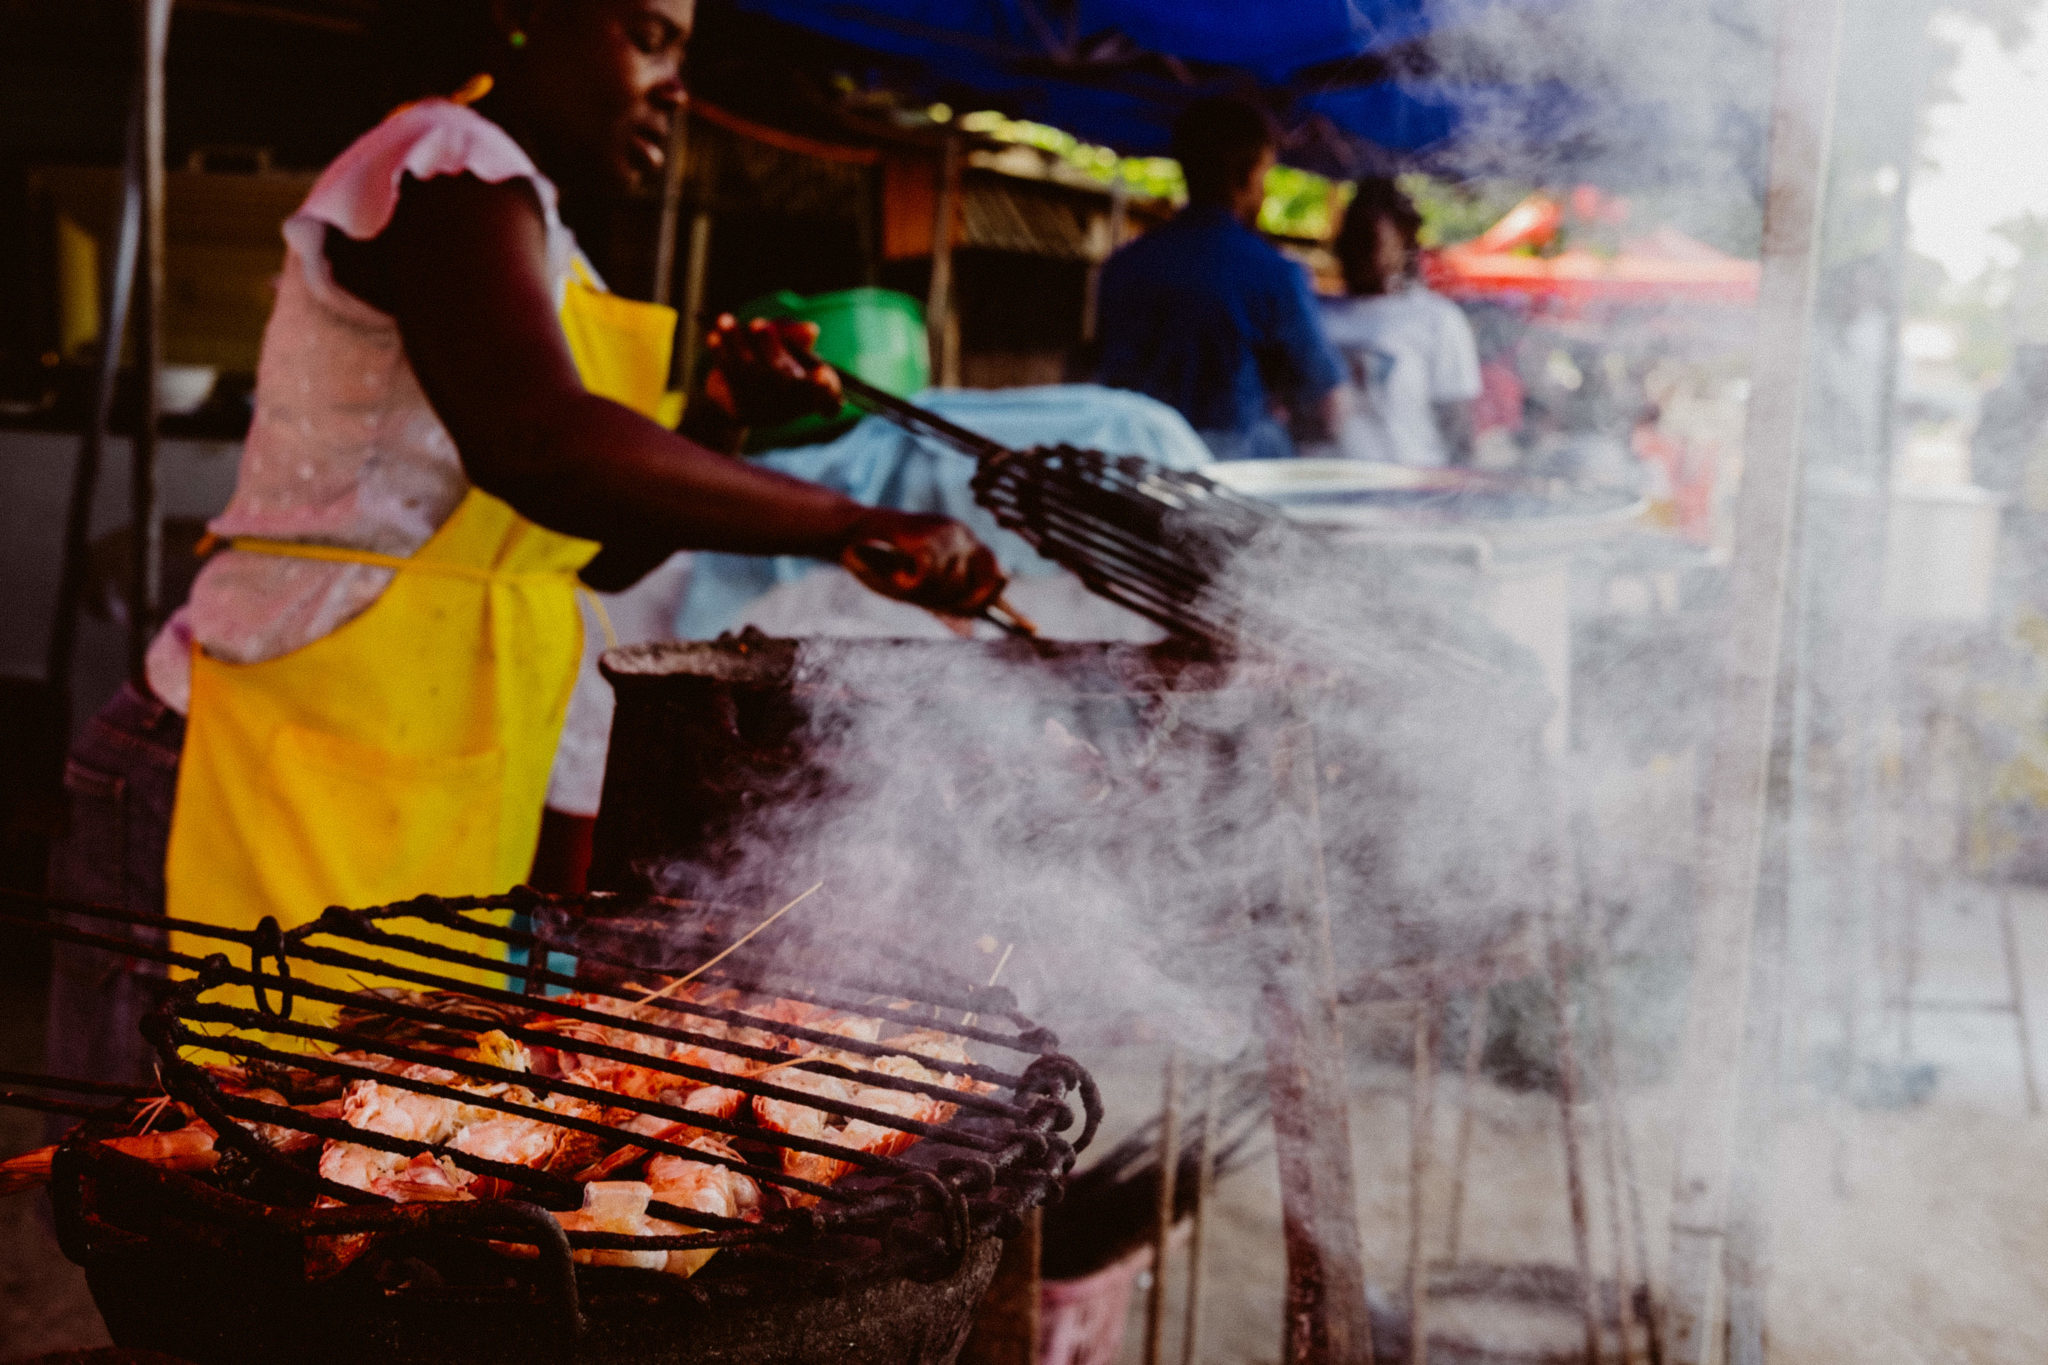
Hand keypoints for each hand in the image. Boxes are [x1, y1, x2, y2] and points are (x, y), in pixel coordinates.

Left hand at [701, 316, 843, 429]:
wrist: (733, 401)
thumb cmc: (771, 365)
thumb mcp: (789, 349)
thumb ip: (798, 337)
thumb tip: (811, 330)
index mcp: (813, 394)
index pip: (828, 398)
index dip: (827, 388)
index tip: (823, 375)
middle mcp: (792, 406)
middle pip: (784, 378)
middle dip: (769, 346)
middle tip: (758, 322)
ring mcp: (766, 411)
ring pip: (752, 373)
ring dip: (737, 343)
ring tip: (725, 319)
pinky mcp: (741, 409)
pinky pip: (731, 377)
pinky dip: (721, 354)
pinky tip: (713, 336)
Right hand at [839, 509, 1005, 616]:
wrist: (848, 535)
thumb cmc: (883, 562)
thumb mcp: (918, 588)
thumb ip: (945, 605)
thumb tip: (969, 631)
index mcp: (967, 548)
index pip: (995, 578)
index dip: (1011, 608)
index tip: (1032, 629)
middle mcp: (963, 536)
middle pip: (979, 588)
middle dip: (954, 602)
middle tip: (922, 595)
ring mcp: (947, 532)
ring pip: (951, 584)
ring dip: (923, 591)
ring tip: (900, 575)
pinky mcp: (924, 533)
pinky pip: (927, 575)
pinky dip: (908, 582)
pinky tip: (897, 572)